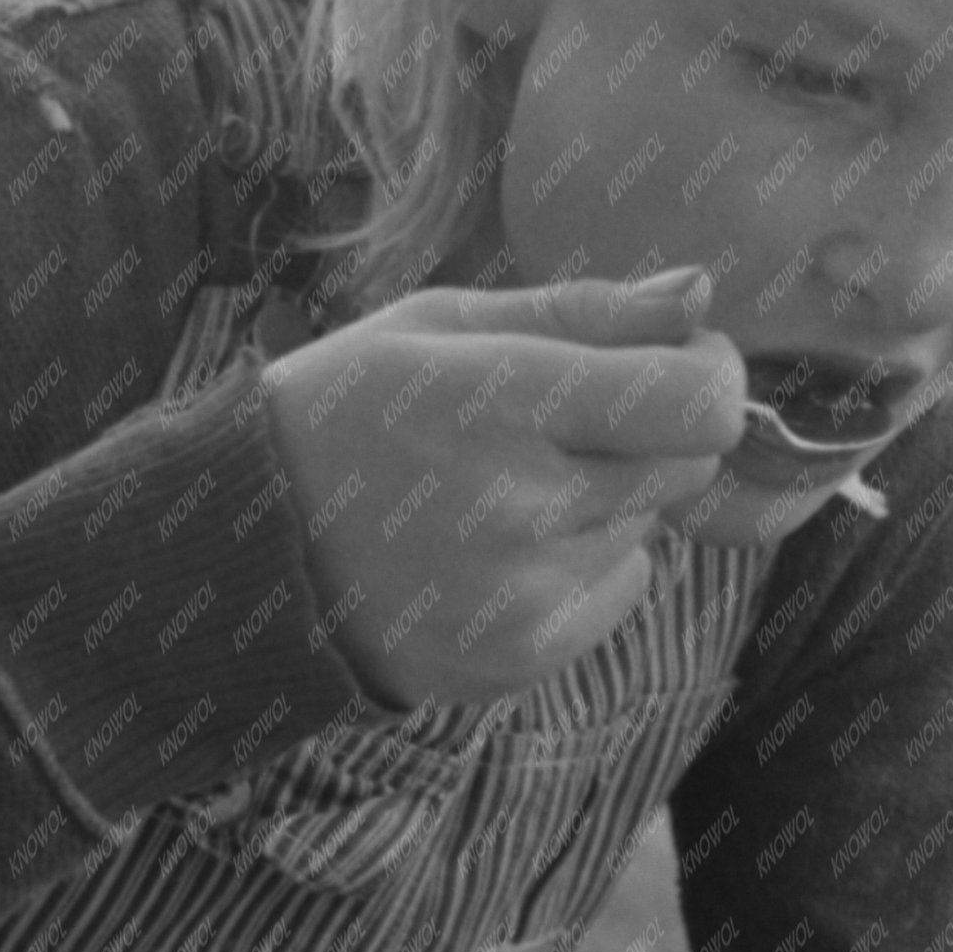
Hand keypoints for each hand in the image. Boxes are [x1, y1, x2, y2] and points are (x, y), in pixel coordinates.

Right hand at [259, 266, 745, 707]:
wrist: (242, 553)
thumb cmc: (343, 412)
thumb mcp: (439, 328)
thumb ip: (583, 312)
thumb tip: (700, 293)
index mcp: (494, 400)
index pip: (696, 405)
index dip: (710, 377)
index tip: (681, 362)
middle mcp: (518, 506)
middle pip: (689, 465)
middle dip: (655, 433)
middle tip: (572, 420)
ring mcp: (522, 595)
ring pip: (650, 528)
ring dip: (607, 503)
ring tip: (501, 491)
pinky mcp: (521, 658)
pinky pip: (619, 592)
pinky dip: (582, 565)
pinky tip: (496, 549)